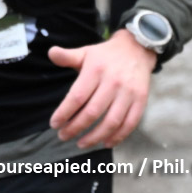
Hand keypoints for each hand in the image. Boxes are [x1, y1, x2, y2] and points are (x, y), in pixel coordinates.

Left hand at [48, 29, 156, 148]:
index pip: (77, 96)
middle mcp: (112, 82)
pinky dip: (118, 137)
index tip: (54, 124)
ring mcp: (128, 93)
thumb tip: (50, 53)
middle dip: (75, 128)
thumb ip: (67, 56)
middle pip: (92, 112)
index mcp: (95, 70)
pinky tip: (105, 143)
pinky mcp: (140, 100)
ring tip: (81, 143)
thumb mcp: (85, 52)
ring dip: (95, 137)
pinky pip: (130, 123)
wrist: (136, 49)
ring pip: (111, 121)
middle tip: (63, 136)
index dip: (65, 113)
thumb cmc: (105, 55)